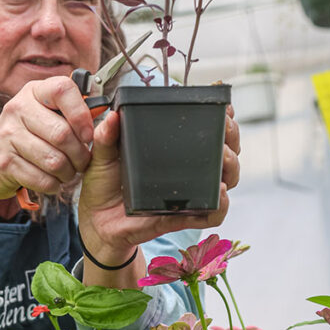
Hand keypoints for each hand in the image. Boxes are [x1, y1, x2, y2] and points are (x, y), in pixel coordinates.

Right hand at [0, 76, 94, 206]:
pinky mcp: (4, 162)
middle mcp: (17, 108)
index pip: (62, 89)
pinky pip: (42, 178)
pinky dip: (52, 185)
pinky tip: (50, 180)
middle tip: (82, 162)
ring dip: (68, 172)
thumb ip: (70, 113)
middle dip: (80, 154)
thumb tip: (103, 110)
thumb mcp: (43, 118)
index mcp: (32, 92)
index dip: (81, 113)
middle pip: (62, 133)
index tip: (88, 133)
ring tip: (66, 172)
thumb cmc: (23, 141)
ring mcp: (7, 135)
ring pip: (54, 160)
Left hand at [77, 104, 241, 263]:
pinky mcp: (183, 216)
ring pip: (226, 179)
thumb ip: (106, 136)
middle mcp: (187, 170)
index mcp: (173, 150)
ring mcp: (188, 193)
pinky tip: (218, 192)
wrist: (97, 221)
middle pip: (226, 151)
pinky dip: (220, 205)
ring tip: (224, 157)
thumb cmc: (104, 185)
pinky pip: (211, 214)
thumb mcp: (103, 156)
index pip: (207, 131)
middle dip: (231, 136)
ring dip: (231, 166)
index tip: (226, 108)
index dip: (223, 118)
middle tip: (224, 128)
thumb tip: (112, 117)